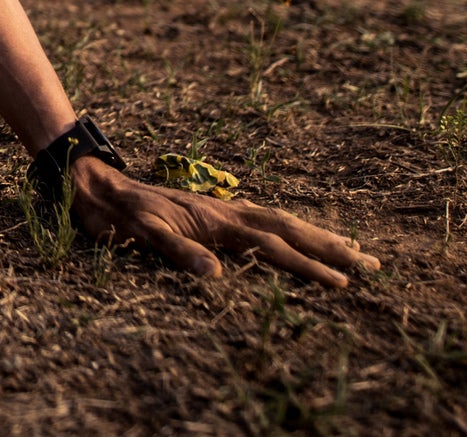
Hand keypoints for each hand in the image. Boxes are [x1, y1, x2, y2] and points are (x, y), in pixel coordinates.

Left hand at [66, 157, 379, 287]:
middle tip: (374, 264)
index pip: (272, 246)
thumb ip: (175, 250)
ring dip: (318, 237)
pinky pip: (264, 223)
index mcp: (215, 220)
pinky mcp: (212, 214)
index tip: (343, 284)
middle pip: (290, 229)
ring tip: (355, 249)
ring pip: (282, 223)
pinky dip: (291, 231)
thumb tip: (214, 274)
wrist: (93, 183)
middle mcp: (225, 212)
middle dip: (332, 248)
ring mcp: (221, 211)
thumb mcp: (138, 232)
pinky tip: (301, 238)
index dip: (307, 266)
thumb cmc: (113, 213)